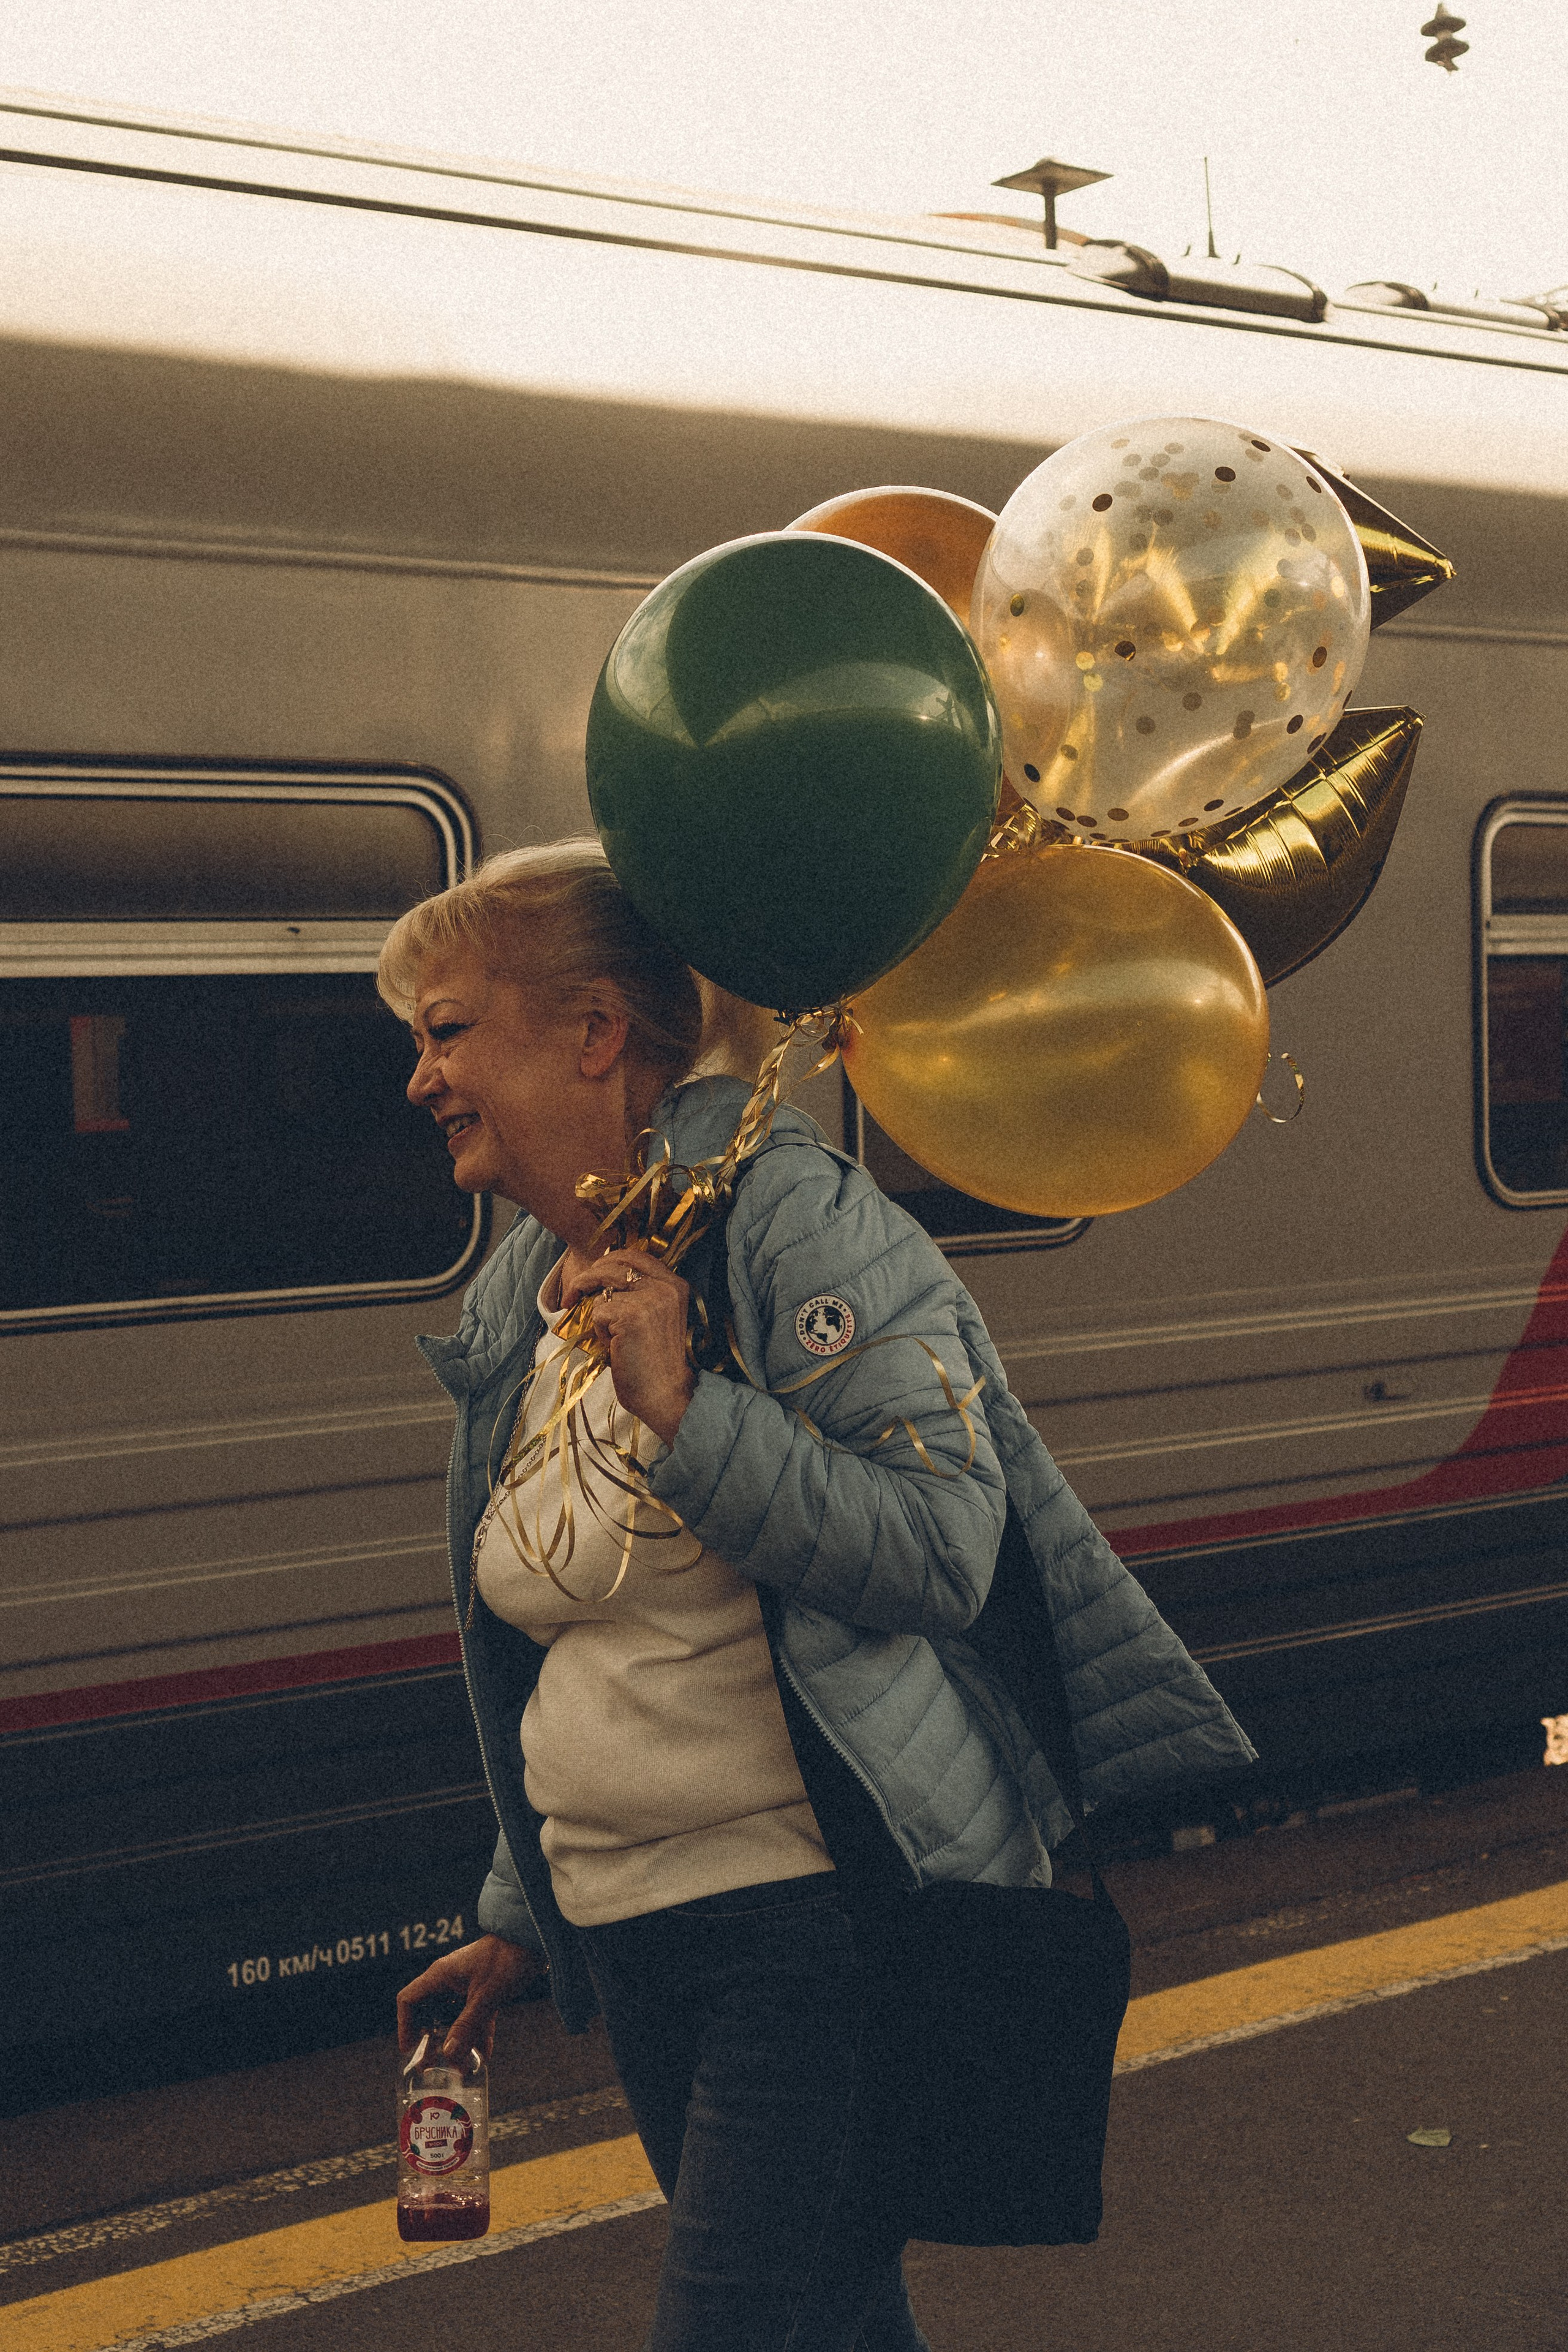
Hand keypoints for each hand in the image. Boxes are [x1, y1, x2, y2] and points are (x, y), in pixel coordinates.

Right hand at [397, 1934, 545, 2058]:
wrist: (535, 1939)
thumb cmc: (508, 1958)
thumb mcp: (486, 1996)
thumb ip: (467, 2025)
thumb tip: (448, 2053)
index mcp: (441, 1975)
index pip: (409, 2000)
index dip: (405, 2025)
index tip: (410, 2050)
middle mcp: (449, 1979)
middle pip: (429, 2013)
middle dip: (431, 2041)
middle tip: (431, 2066)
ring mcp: (467, 1984)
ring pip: (453, 2018)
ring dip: (456, 2042)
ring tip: (460, 2069)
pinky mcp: (484, 1990)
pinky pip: (474, 2016)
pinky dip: (477, 2034)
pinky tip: (484, 2055)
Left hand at [560, 1247, 694, 1446]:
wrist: (667, 1395)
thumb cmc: (657, 1363)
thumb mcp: (657, 1318)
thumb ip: (640, 1295)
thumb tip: (600, 1279)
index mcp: (675, 1285)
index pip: (635, 1255)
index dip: (608, 1262)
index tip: (592, 1277)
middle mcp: (665, 1287)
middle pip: (613, 1264)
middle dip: (587, 1277)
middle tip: (572, 1296)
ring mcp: (649, 1299)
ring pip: (603, 1290)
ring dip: (599, 1314)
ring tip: (612, 1338)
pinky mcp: (630, 1316)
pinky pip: (598, 1313)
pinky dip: (599, 1332)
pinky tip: (615, 1348)